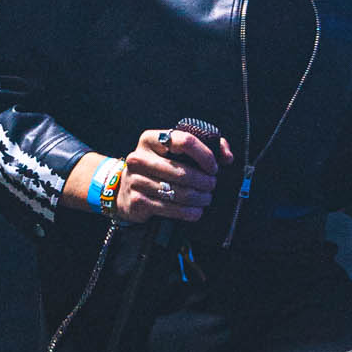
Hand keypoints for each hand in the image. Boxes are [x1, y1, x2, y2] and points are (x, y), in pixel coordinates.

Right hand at [115, 126, 233, 224]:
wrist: (123, 189)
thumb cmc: (159, 167)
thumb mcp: (176, 151)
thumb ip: (207, 147)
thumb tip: (227, 157)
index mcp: (151, 139)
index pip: (184, 141)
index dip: (205, 155)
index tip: (213, 167)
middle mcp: (139, 158)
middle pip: (183, 172)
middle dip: (204, 182)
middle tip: (212, 185)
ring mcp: (136, 180)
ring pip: (179, 192)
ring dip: (199, 198)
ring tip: (206, 198)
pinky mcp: (137, 201)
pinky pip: (171, 209)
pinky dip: (189, 212)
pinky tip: (197, 211)